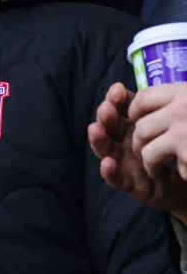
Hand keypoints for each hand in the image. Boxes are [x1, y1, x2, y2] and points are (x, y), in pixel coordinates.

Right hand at [88, 82, 186, 221]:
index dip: (115, 100)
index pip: (120, 109)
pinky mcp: (128, 184)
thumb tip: (154, 91)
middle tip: (106, 109)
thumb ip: (159, 112)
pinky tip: (108, 163)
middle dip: (105, 117)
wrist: (186, 178)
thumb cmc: (176, 150)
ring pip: (106, 150)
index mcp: (132, 125)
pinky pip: (115, 179)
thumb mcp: (168, 128)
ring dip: (99, 139)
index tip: (118, 90)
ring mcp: (123, 162)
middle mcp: (123, 141)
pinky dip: (109, 172)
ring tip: (96, 130)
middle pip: (109, 127)